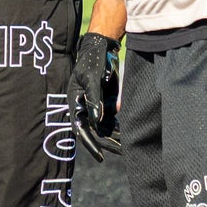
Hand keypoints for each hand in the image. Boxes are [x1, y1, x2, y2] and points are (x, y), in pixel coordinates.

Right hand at [72, 31, 119, 158]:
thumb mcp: (92, 79)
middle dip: (108, 143)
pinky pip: (113, 120)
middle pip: (96, 132)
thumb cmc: (92, 62)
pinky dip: (120, 128)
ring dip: (116, 137)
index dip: (90, 145)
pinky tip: (131, 134)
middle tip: (123, 152)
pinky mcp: (106, 103)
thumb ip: (94, 100)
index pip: (82, 130)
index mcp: (76, 104)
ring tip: (130, 146)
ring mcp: (96, 107)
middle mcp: (85, 108)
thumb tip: (96, 121)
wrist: (102, 49)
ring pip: (106, 128)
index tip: (101, 157)